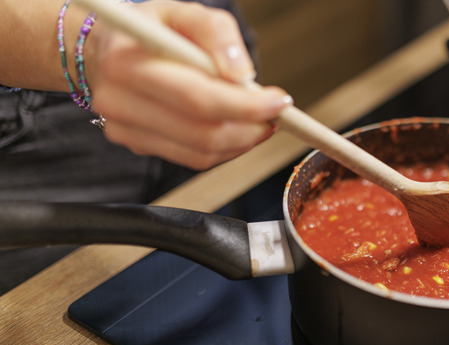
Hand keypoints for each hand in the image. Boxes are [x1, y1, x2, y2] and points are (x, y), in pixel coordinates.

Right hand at [84, 0, 290, 169]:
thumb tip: (242, 74)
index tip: (279, 102)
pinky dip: (224, 149)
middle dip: (250, 127)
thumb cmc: (150, 30)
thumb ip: (216, 33)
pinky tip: (236, 130)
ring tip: (260, 121)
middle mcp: (119, 101)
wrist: (102, 50)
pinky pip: (192, 159)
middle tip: (275, 114)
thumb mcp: (183, 12)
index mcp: (128, 62)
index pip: (197, 97)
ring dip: (242, 142)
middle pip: (202, 133)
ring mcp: (124, 129)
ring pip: (200, 153)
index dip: (246, 105)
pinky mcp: (136, 145)